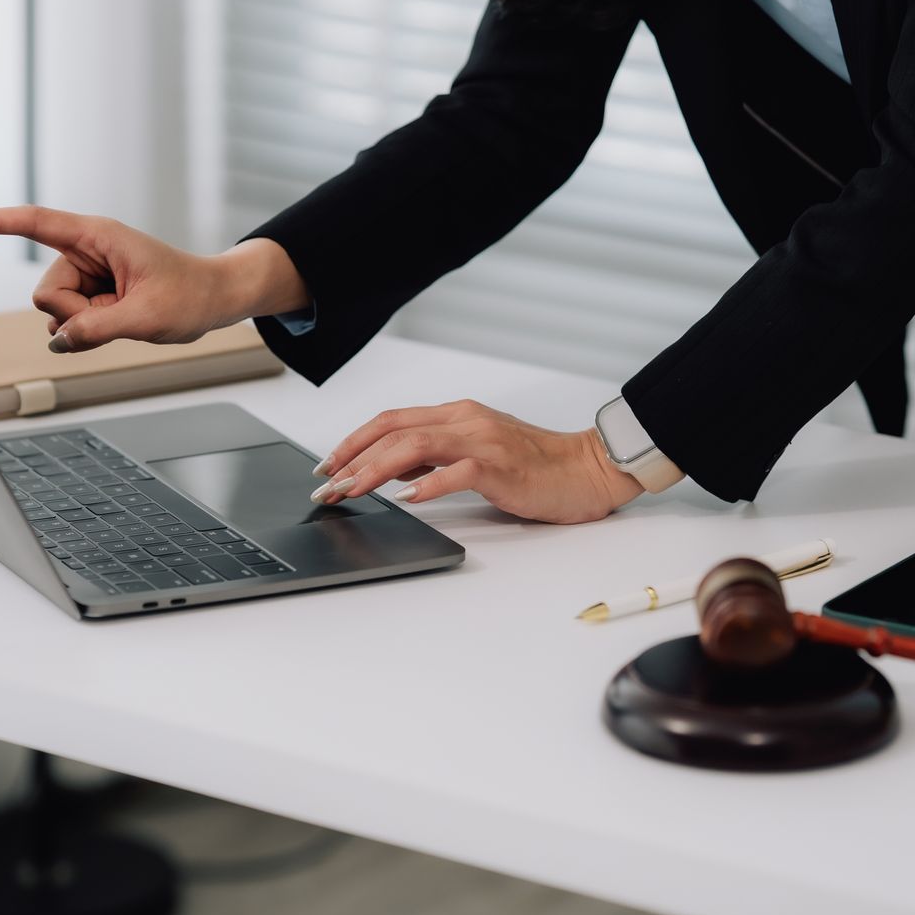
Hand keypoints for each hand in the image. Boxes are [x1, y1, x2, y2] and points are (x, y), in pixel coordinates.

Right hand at [0, 203, 308, 350]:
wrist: (213, 298)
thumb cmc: (189, 295)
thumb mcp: (146, 317)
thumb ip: (97, 330)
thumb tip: (57, 341)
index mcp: (98, 236)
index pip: (35, 223)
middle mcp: (86, 250)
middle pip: (46, 292)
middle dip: (74, 316)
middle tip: (119, 315)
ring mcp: (86, 273)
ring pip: (55, 311)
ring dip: (84, 324)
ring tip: (125, 315)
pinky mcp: (89, 293)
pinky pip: (66, 321)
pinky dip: (85, 331)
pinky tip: (115, 323)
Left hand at [311, 399, 642, 524]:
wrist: (589, 469)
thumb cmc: (537, 466)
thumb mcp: (476, 454)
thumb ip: (437, 457)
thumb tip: (392, 470)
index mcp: (457, 416)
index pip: (390, 421)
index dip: (352, 441)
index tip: (327, 466)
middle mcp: (465, 421)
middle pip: (393, 431)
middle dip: (351, 459)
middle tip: (325, 486)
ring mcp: (482, 441)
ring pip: (413, 447)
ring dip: (374, 471)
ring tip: (350, 491)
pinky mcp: (501, 466)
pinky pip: (456, 471)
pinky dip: (427, 484)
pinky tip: (406, 498)